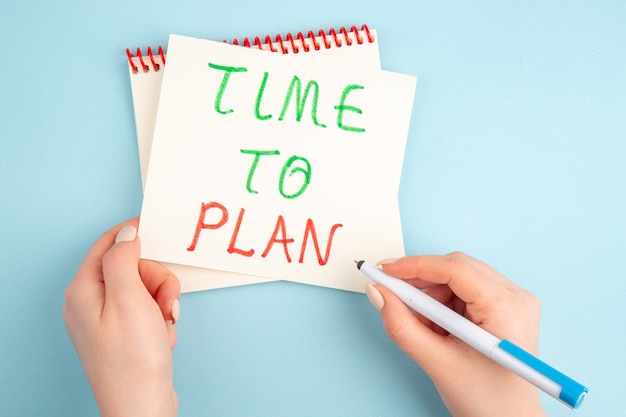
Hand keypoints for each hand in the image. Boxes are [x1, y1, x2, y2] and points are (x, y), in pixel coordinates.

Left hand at [62, 218, 180, 416]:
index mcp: (84, 291)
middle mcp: (89, 304)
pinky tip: (160, 336)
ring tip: (165, 324)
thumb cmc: (133, 360)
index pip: (105, 246)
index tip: (152, 228)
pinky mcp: (121, 334)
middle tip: (166, 302)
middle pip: (130, 269)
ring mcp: (105, 321)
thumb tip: (125, 235)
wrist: (142, 406)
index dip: (130, 235)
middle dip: (157, 280)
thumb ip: (124, 260)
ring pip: (143, 289)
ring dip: (162, 301)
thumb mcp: (130, 299)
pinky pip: (145, 310)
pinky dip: (159, 318)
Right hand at [365, 252, 546, 416]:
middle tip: (392, 295)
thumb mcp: (437, 363)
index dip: (415, 266)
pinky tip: (438, 328)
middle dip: (421, 282)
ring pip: (458, 278)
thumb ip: (401, 325)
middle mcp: (516, 297)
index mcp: (507, 309)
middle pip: (457, 268)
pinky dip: (443, 304)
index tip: (385, 271)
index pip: (456, 269)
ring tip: (424, 328)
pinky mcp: (505, 306)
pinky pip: (465, 290)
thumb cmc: (486, 400)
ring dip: (432, 297)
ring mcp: (513, 300)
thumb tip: (378, 293)